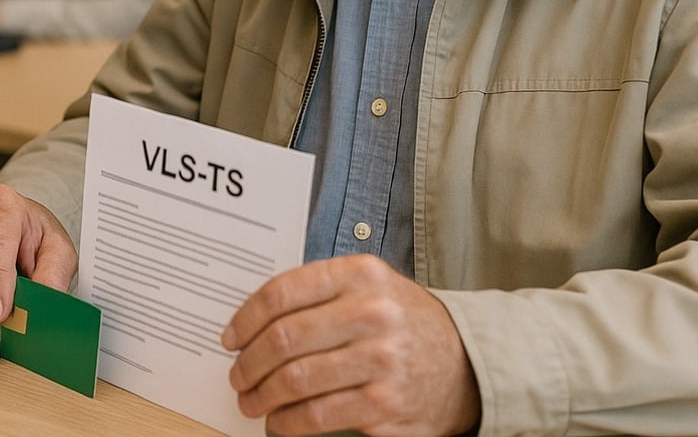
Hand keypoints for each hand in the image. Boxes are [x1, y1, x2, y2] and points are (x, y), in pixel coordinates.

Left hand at [222, 255, 479, 435]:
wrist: (467, 363)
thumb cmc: (402, 322)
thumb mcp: (368, 287)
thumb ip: (318, 293)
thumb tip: (251, 321)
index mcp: (360, 275)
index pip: (282, 293)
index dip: (245, 318)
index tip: (230, 338)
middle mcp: (372, 313)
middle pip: (284, 339)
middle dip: (249, 363)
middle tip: (237, 375)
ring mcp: (380, 360)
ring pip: (295, 380)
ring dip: (261, 395)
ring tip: (250, 401)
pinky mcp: (385, 404)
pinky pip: (318, 414)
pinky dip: (287, 422)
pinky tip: (278, 421)